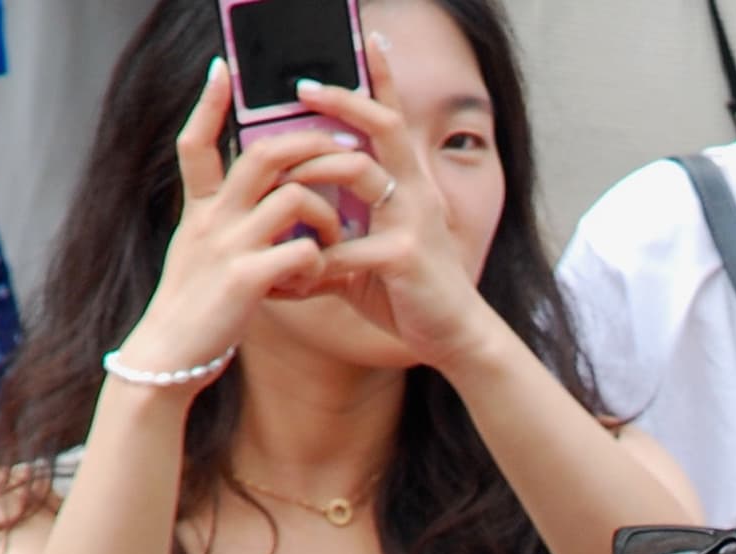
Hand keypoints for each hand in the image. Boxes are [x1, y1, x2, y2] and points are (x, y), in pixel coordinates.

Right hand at [109, 61, 344, 381]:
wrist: (169, 358)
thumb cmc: (197, 309)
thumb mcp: (201, 255)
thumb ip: (224, 224)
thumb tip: (261, 204)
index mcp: (201, 210)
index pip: (196, 143)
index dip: (208, 105)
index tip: (221, 70)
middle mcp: (212, 219)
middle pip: (266, 154)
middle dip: (313, 145)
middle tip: (347, 153)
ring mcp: (228, 246)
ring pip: (297, 199)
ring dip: (328, 216)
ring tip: (332, 243)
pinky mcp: (246, 280)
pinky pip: (303, 253)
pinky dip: (322, 264)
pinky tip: (318, 281)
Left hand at [292, 36, 504, 370]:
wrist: (456, 338)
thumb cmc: (411, 293)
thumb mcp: (371, 251)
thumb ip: (339, 228)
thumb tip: (294, 217)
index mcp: (411, 184)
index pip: (396, 118)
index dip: (383, 76)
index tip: (368, 34)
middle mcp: (417, 192)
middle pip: (383, 126)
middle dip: (342, 100)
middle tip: (301, 86)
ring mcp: (413, 222)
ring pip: (359, 172)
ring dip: (312, 168)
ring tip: (279, 170)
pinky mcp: (404, 257)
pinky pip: (347, 247)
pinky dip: (314, 258)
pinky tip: (291, 272)